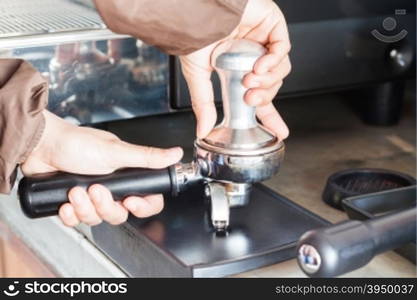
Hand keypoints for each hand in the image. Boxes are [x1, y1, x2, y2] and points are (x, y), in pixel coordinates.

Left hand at [21, 111, 182, 226]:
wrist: (40, 145)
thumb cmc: (76, 143)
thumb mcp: (116, 151)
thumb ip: (147, 157)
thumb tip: (175, 154)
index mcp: (126, 175)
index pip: (147, 199)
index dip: (143, 206)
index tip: (131, 202)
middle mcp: (111, 187)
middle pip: (120, 214)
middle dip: (105, 206)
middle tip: (95, 190)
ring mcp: (92, 196)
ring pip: (98, 218)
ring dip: (85, 208)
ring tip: (75, 191)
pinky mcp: (74, 203)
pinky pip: (77, 220)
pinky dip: (71, 214)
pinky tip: (65, 202)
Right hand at [180, 0, 290, 139]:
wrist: (194, 11)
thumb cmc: (192, 34)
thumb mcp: (197, 75)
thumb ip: (204, 104)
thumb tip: (203, 130)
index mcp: (238, 69)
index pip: (259, 97)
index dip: (270, 115)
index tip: (279, 131)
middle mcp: (252, 56)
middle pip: (272, 85)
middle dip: (264, 96)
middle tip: (249, 99)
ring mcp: (264, 40)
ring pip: (280, 69)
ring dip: (268, 80)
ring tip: (250, 80)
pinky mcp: (272, 24)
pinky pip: (282, 48)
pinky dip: (274, 60)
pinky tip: (260, 64)